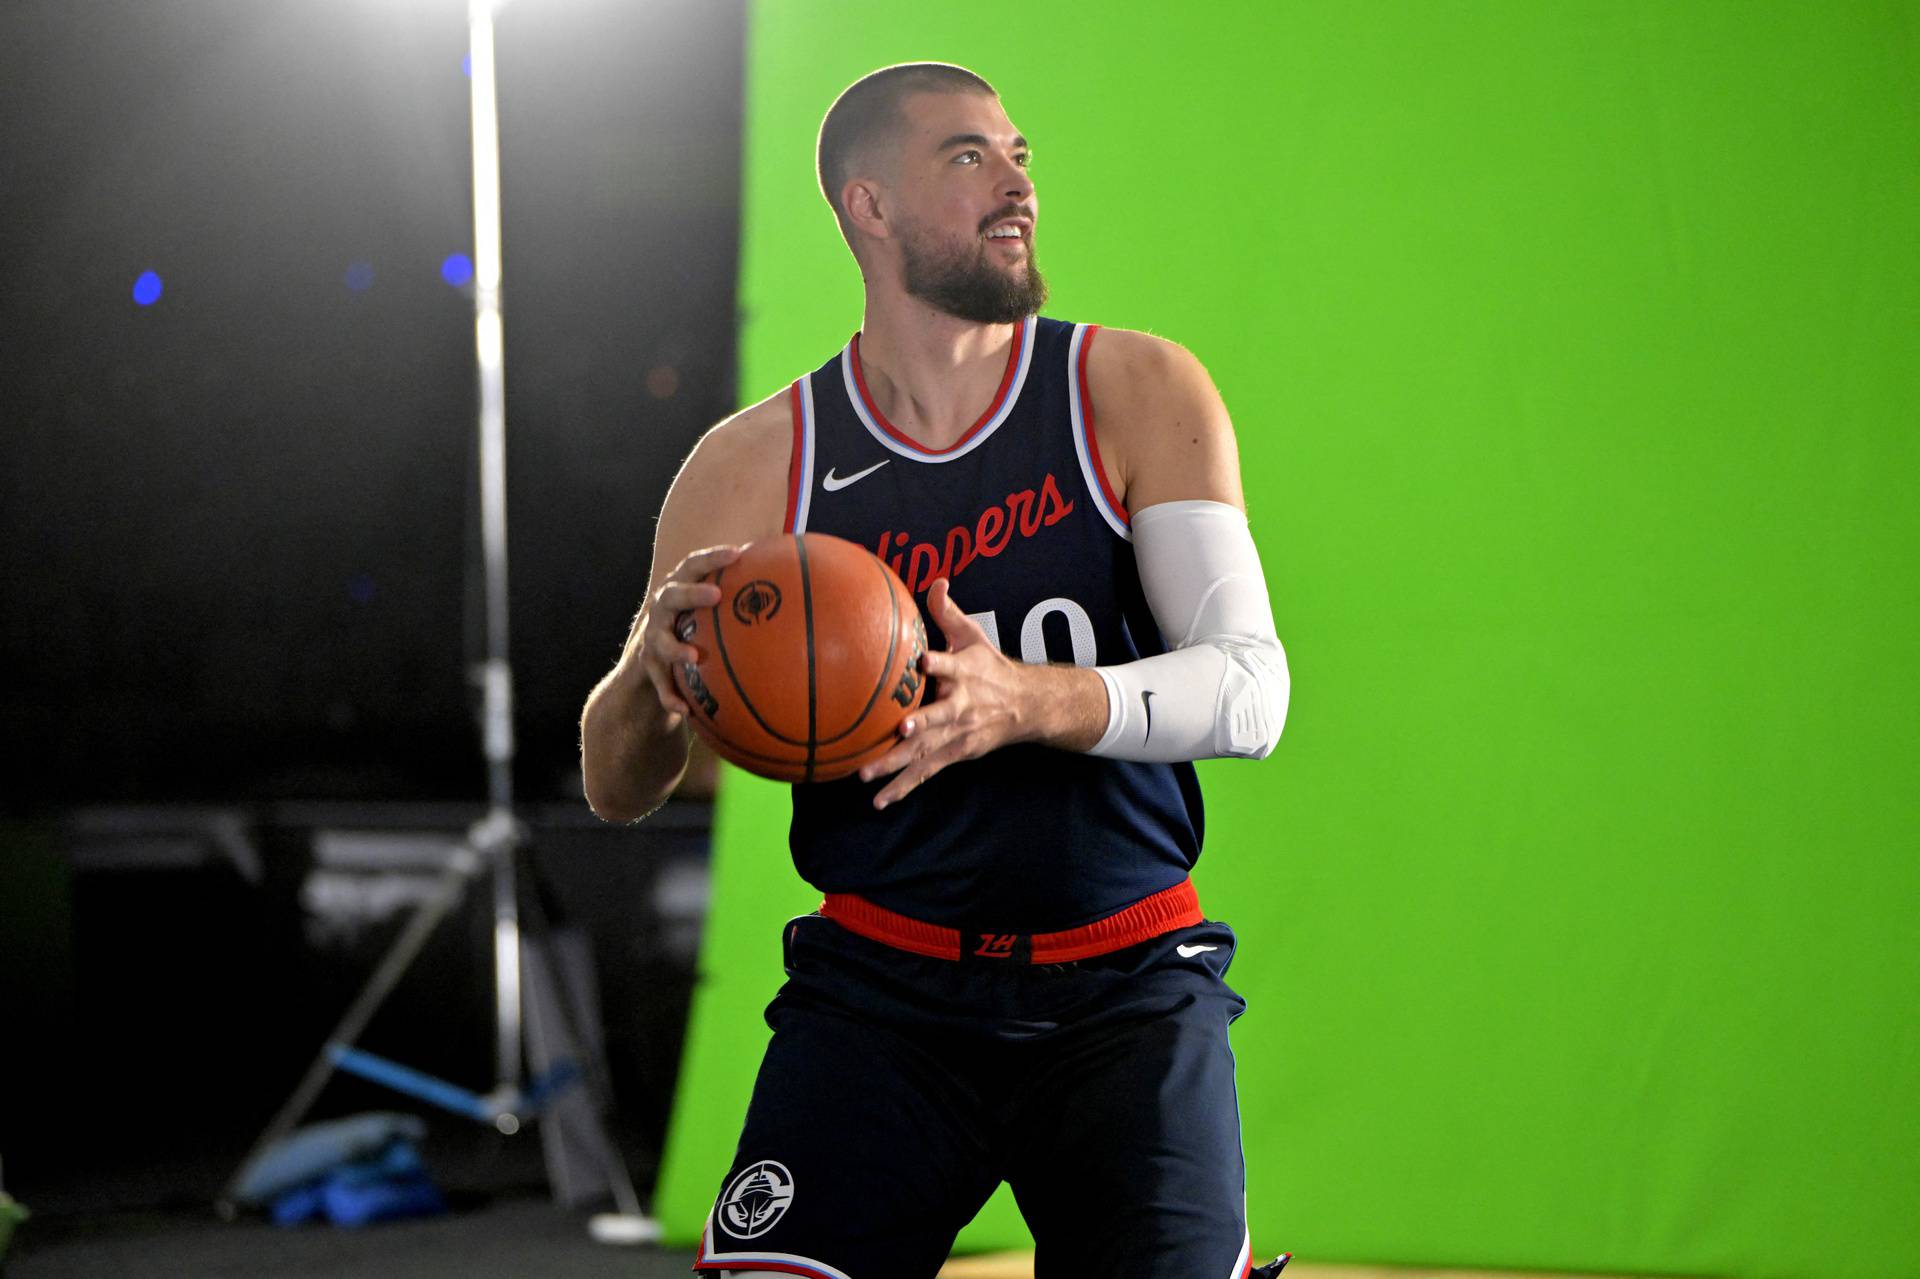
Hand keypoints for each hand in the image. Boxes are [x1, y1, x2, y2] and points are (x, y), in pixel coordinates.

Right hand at [634, 544, 742, 731]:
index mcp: (680, 588)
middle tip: (715, 595)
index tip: (737, 553)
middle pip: (671, 595)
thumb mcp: (708, 608)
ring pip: (660, 641)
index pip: (693, 566)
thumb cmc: (693, 624)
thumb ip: (738, 596)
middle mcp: (662, 609)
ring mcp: (652, 638)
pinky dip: (670, 697)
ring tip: (693, 656)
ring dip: (675, 648)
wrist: (651, 657)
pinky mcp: (649, 667)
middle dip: (692, 594)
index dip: (712, 558)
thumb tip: (790, 585)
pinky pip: (659, 684)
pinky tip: (684, 711)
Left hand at [858, 577, 1033, 808]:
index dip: (938, 663)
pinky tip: (879, 800)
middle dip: (922, 723)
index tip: (923, 660)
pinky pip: (925, 772)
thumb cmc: (990, 665)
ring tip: (867, 774)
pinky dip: (903, 787)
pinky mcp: (956, 753)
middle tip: (901, 728)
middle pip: (940, 716)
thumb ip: (948, 612)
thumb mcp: (973, 635)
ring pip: (926, 751)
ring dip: (897, 764)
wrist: (1026, 705)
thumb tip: (937, 581)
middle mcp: (962, 706)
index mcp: (964, 674)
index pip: (951, 665)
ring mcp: (958, 734)